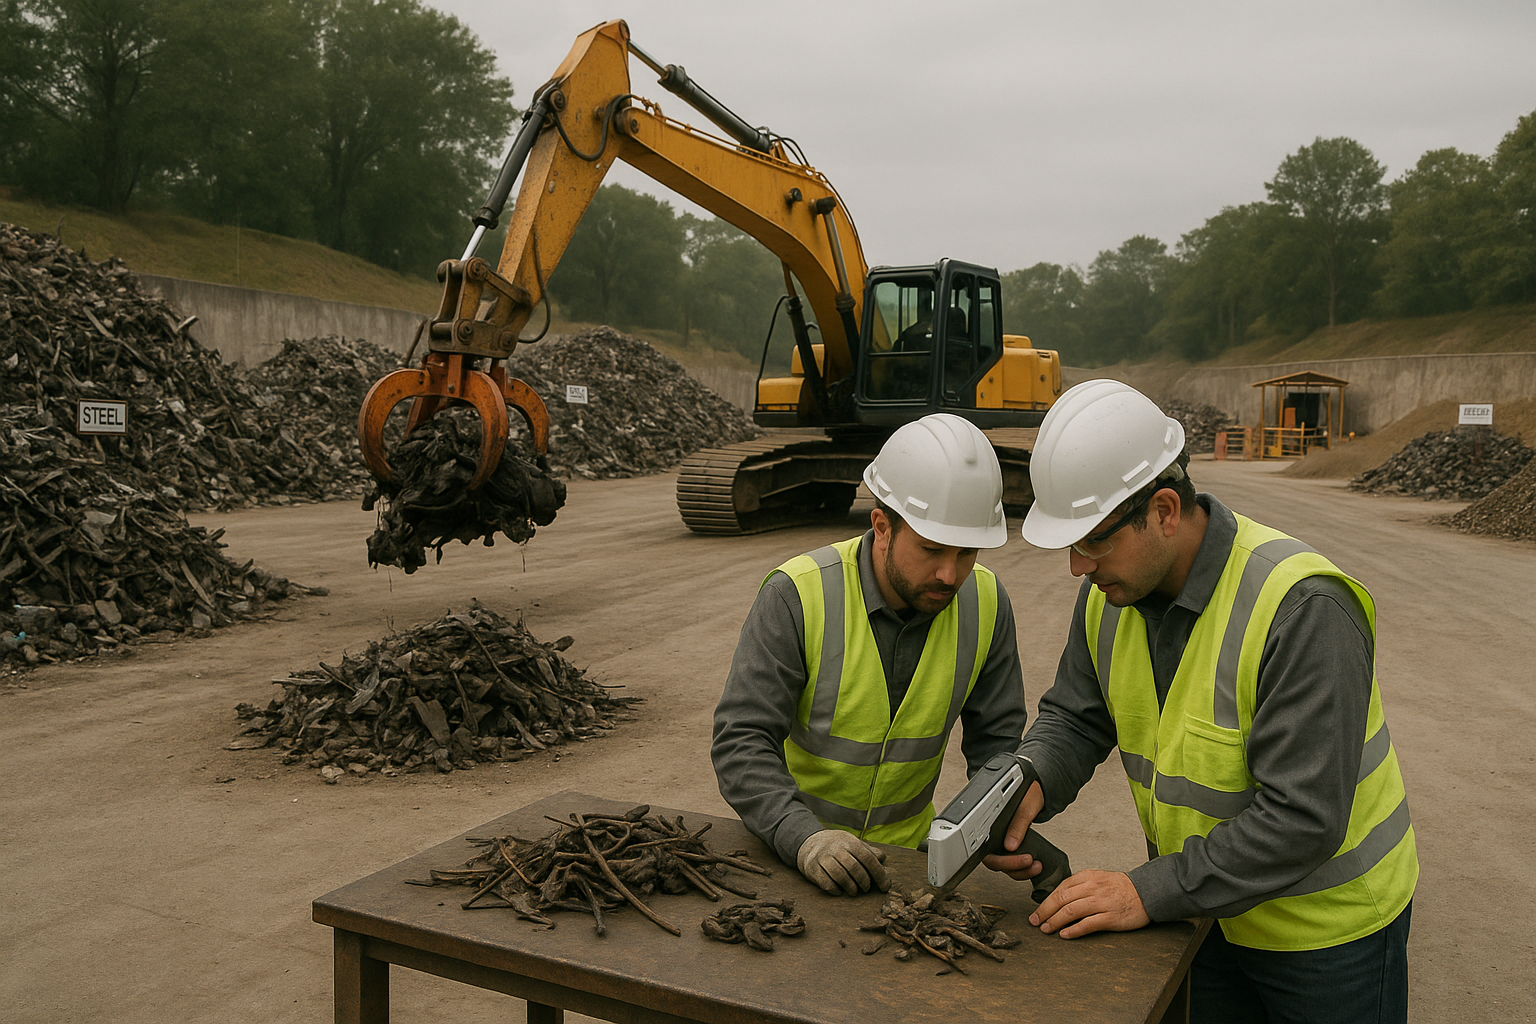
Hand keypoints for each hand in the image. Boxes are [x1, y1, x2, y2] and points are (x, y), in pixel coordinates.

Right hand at [796, 829, 889, 894]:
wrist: (809, 842)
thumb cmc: (837, 847)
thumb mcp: (852, 843)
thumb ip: (868, 851)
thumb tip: (882, 858)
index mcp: (849, 841)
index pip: (868, 857)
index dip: (879, 873)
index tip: (885, 887)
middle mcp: (835, 848)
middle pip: (854, 867)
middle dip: (864, 881)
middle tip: (866, 888)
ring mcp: (823, 857)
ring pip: (840, 875)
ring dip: (850, 887)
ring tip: (854, 891)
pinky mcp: (812, 867)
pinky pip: (825, 882)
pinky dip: (835, 889)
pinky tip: (839, 891)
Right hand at [981, 780, 1045, 879]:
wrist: (1038, 791)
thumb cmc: (1028, 794)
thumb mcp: (1025, 808)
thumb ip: (1017, 826)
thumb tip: (1010, 845)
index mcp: (990, 826)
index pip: (988, 854)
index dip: (1001, 861)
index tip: (1018, 858)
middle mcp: (994, 838)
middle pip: (996, 863)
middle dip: (1013, 867)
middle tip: (1029, 861)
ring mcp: (1003, 844)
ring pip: (1006, 867)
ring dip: (1021, 871)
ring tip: (1036, 865)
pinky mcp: (1013, 848)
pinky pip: (1014, 865)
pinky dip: (1024, 869)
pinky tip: (1035, 865)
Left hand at [1028, 869, 1149, 938]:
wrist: (1146, 892)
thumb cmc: (1121, 887)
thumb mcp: (1097, 878)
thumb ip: (1079, 886)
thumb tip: (1059, 898)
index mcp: (1087, 877)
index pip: (1060, 889)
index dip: (1045, 902)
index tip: (1037, 912)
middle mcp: (1092, 888)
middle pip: (1061, 900)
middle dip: (1045, 912)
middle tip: (1035, 922)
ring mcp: (1101, 902)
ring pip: (1071, 911)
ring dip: (1055, 922)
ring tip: (1046, 929)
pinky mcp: (1110, 917)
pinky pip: (1087, 924)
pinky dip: (1073, 930)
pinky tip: (1064, 935)